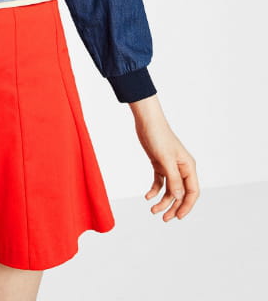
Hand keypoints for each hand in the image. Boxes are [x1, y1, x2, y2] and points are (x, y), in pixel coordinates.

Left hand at [129, 94, 199, 221]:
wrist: (147, 121)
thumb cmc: (159, 137)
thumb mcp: (165, 160)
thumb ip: (173, 180)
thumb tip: (179, 198)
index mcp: (188, 167)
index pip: (192, 192)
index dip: (187, 206)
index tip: (179, 217)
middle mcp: (181, 168)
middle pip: (181, 194)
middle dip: (174, 207)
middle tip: (164, 218)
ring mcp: (170, 167)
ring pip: (170, 190)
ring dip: (163, 201)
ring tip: (152, 210)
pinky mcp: (159, 164)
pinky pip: (159, 182)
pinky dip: (154, 190)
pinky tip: (147, 196)